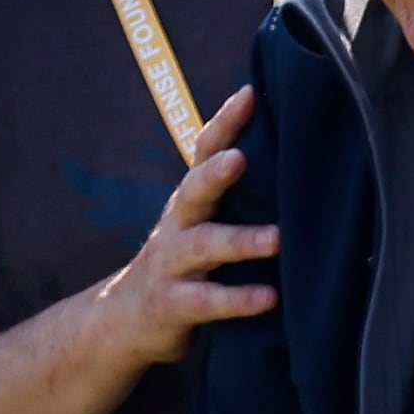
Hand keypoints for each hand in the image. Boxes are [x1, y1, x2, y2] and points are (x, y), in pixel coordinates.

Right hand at [74, 86, 278, 374]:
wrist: (125, 320)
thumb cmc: (183, 266)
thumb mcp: (202, 226)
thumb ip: (232, 199)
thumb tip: (288, 159)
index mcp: (189, 203)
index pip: (203, 153)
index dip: (224, 123)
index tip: (250, 93)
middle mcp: (177, 226)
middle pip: (193, 192)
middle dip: (214, 174)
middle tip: (241, 158)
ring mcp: (171, 265)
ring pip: (203, 247)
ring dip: (240, 241)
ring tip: (278, 239)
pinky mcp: (173, 304)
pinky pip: (207, 301)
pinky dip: (238, 299)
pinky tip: (269, 297)